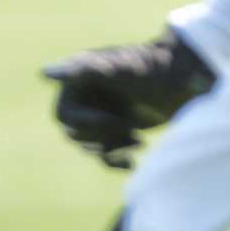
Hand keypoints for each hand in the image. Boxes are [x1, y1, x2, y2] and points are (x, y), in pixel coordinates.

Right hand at [42, 29, 215, 167]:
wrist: (186, 80)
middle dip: (100, 136)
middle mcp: (87, 93)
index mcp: (82, 76)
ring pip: (88, 145)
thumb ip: (84, 69)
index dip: (84, 122)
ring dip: (110, 147)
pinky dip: (115, 160)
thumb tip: (43, 73)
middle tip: (126, 128)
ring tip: (136, 139)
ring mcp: (99, 111)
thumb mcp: (121, 68)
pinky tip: (132, 162)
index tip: (111, 121)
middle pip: (74, 131)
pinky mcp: (113, 128)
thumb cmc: (154, 69)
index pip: (65, 110)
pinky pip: (101, 153)